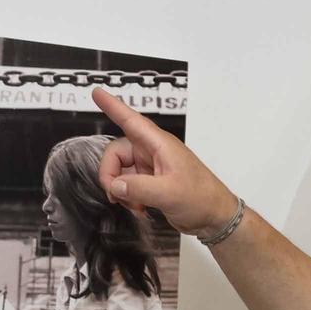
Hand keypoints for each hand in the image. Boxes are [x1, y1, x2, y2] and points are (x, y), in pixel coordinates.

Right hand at [90, 86, 239, 235]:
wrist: (214, 217)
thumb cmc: (201, 198)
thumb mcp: (169, 193)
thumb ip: (139, 188)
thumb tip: (115, 185)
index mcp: (159, 144)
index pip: (131, 120)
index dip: (112, 106)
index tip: (96, 92)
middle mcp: (152, 151)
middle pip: (116, 152)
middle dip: (110, 174)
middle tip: (115, 194)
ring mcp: (151, 167)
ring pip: (120, 170)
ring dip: (120, 189)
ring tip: (134, 205)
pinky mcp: (150, 182)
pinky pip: (128, 184)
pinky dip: (127, 196)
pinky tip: (139, 207)